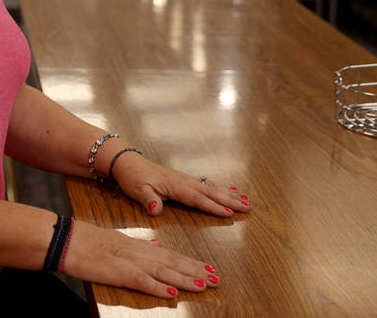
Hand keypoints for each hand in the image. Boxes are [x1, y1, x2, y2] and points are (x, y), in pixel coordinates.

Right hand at [62, 220, 219, 298]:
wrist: (68, 239)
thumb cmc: (89, 241)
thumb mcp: (119, 239)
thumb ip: (141, 244)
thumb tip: (159, 245)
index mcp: (139, 246)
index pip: (170, 255)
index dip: (191, 262)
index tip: (208, 268)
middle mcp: (138, 252)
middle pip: (172, 263)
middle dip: (195, 271)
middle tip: (216, 278)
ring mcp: (129, 261)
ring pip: (163, 271)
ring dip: (184, 279)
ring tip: (204, 285)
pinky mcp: (119, 272)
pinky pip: (142, 281)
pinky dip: (158, 287)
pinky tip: (172, 293)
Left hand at [112, 153, 250, 217]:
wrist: (128, 163)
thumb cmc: (133, 178)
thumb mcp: (136, 190)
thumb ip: (147, 200)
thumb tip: (155, 209)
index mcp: (174, 185)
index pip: (196, 198)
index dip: (212, 206)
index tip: (228, 213)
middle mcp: (183, 181)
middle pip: (210, 192)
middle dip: (230, 200)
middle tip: (248, 208)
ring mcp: (185, 179)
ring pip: (211, 187)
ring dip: (229, 194)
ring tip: (247, 200)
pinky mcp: (184, 179)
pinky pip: (206, 184)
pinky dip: (221, 188)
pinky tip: (231, 190)